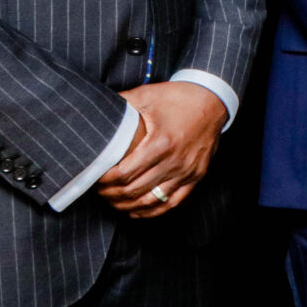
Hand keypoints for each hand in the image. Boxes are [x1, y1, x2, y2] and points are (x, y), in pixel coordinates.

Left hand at [96, 83, 228, 218]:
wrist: (212, 99)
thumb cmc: (178, 97)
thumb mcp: (146, 95)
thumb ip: (119, 104)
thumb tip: (95, 111)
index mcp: (161, 143)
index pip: (125, 173)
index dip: (105, 180)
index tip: (94, 177)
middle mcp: (175, 161)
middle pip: (135, 190)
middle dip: (112, 193)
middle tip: (99, 190)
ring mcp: (187, 171)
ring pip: (151, 200)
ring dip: (128, 204)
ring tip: (113, 201)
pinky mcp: (196, 176)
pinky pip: (172, 202)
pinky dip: (152, 211)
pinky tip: (137, 210)